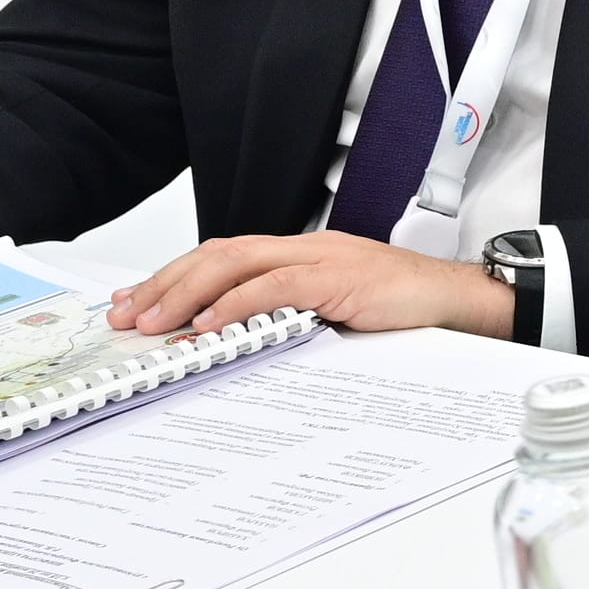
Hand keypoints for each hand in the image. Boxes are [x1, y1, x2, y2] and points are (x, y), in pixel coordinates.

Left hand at [109, 233, 513, 340]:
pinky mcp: (340, 278)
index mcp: (301, 252)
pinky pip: (276, 286)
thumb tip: (238, 340)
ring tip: (155, 321)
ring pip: (236, 262)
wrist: (460, 299)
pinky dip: (236, 303)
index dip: (174, 276)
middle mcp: (304, 247)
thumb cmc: (405, 307)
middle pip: (218, 252)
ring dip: (188, 292)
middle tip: (128, 313)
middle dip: (165, 282)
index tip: (137, 300)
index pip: (223, 254)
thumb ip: (292, 315)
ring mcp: (322, 258)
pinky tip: (209, 324)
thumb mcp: (336, 310)